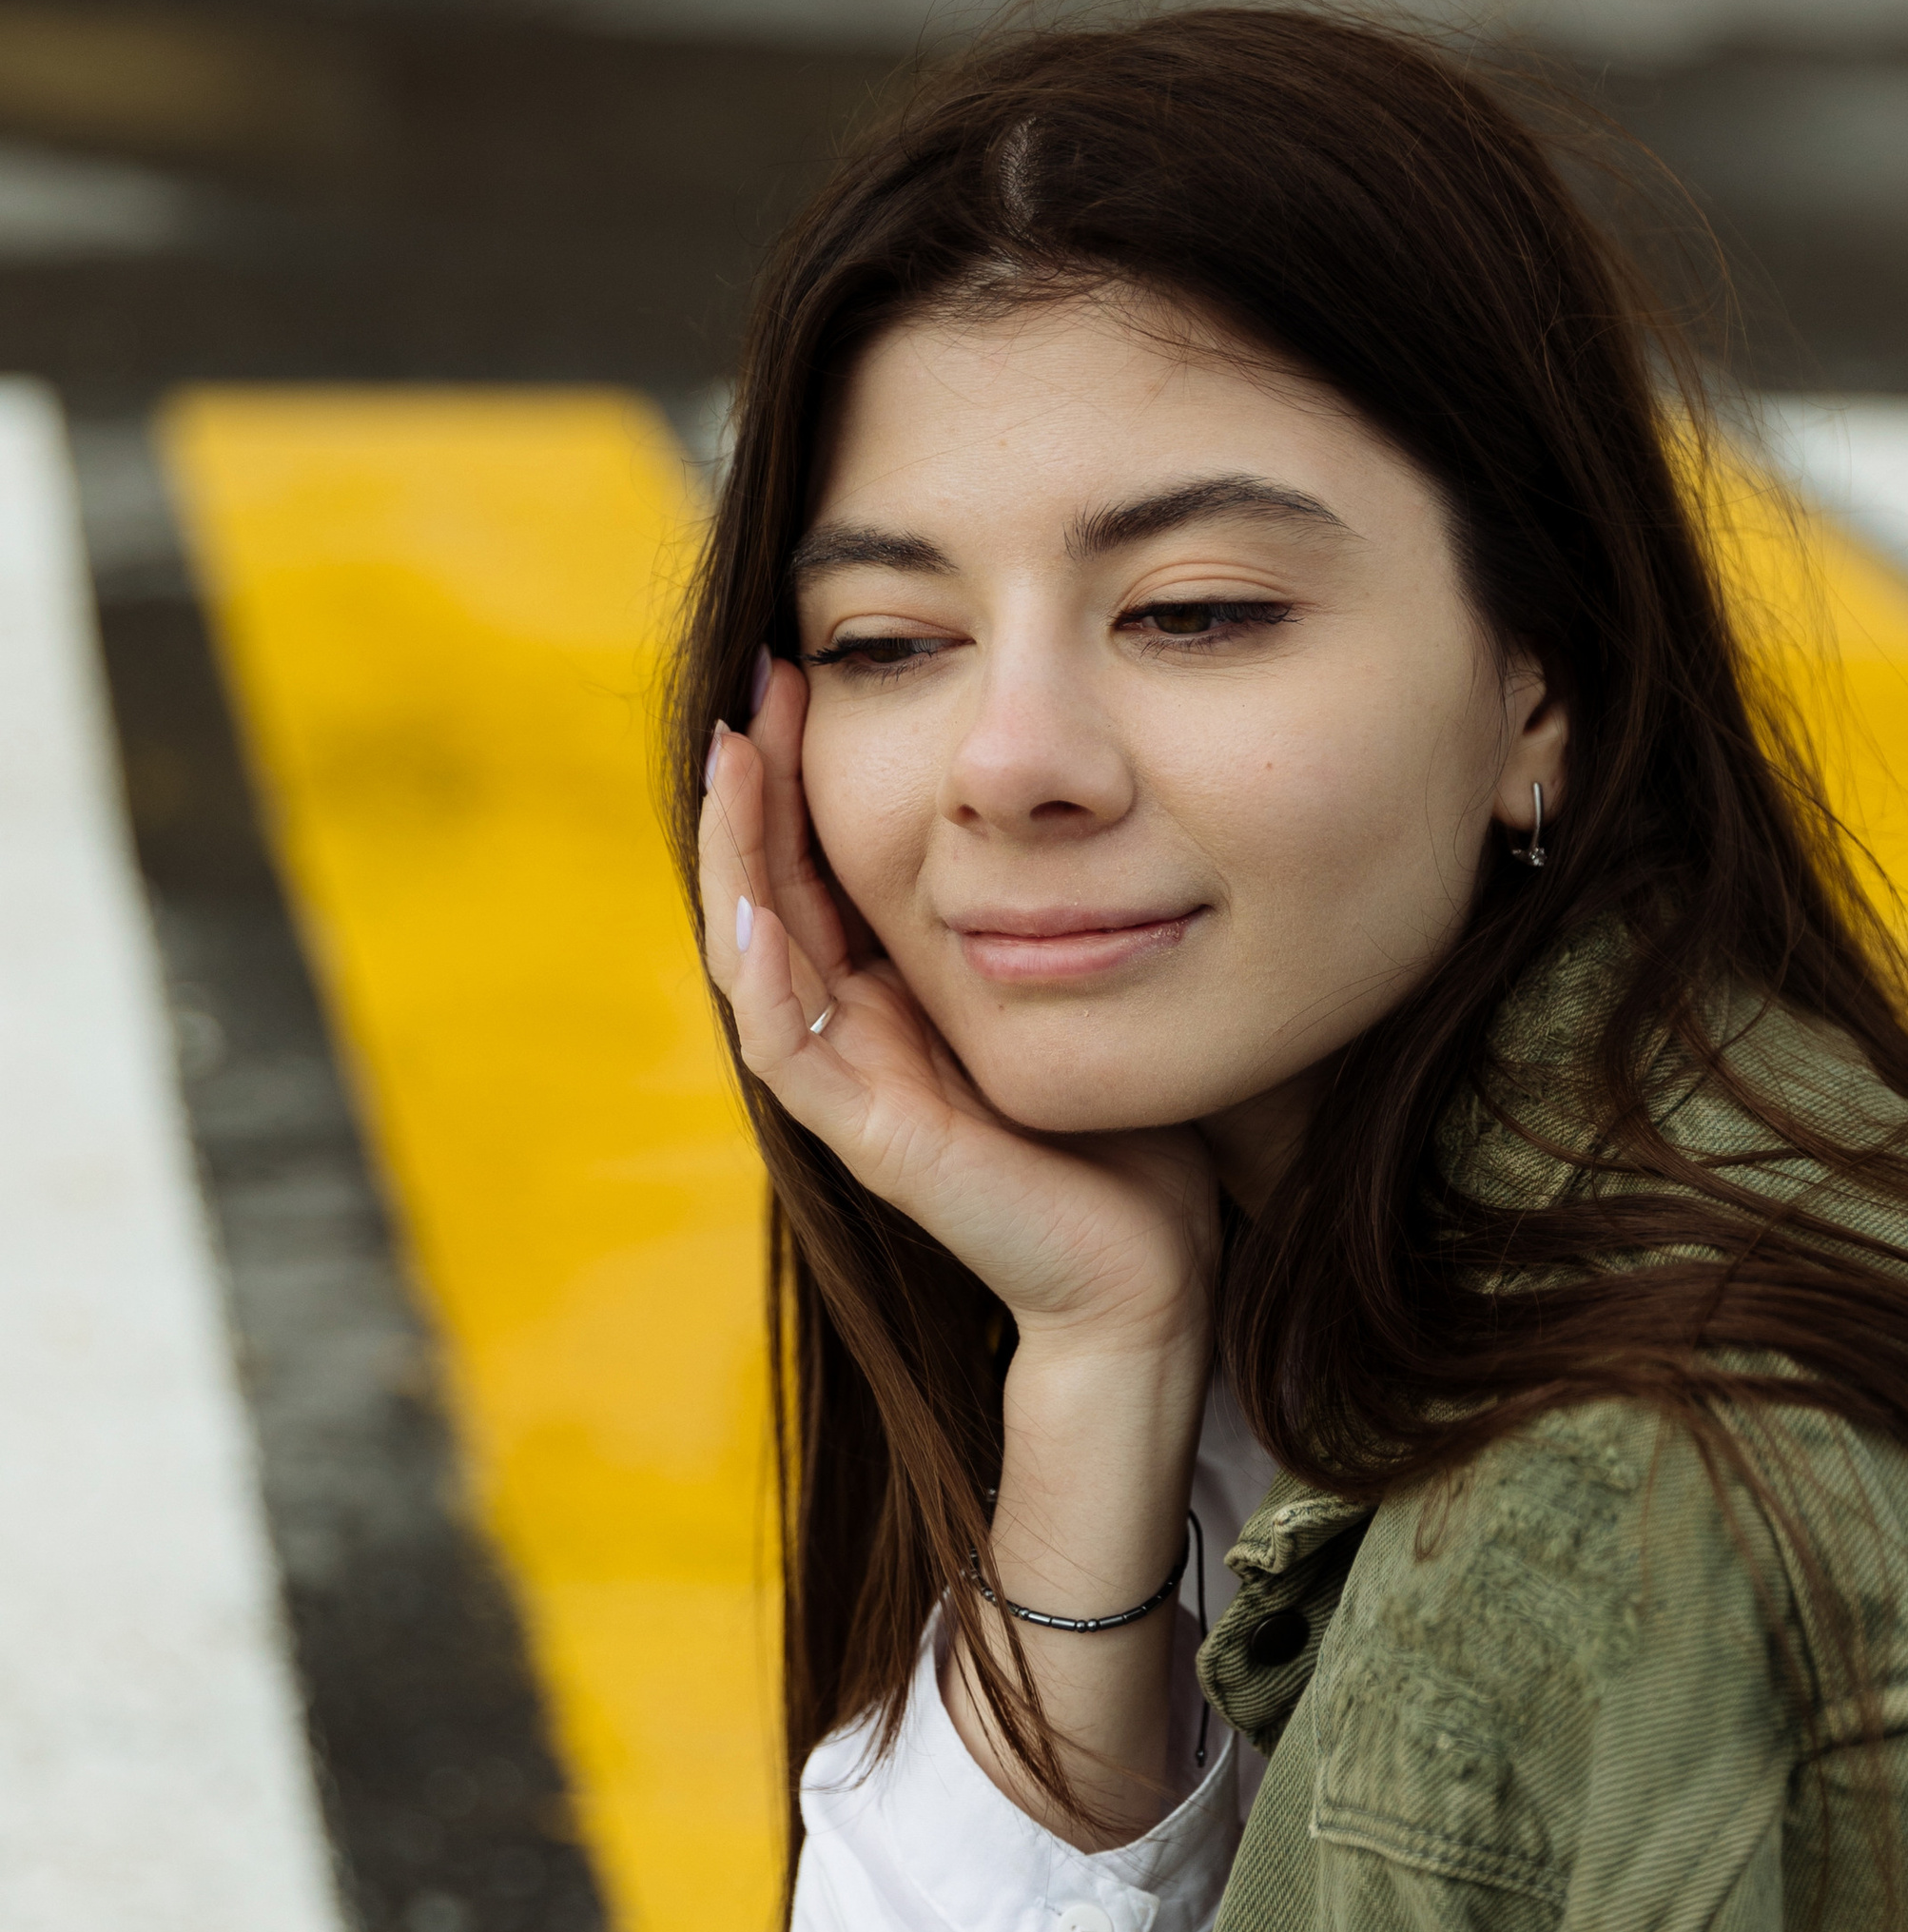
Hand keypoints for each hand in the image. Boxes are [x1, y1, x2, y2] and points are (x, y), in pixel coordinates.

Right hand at [698, 663, 1220, 1362]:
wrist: (1147, 1269)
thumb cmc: (1130, 1127)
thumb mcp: (1082, 974)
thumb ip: (1053, 901)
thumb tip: (1076, 782)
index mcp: (894, 987)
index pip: (818, 854)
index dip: (804, 764)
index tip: (808, 662)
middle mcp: (857, 1025)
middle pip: (771, 882)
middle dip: (761, 779)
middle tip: (765, 675)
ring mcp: (851, 1082)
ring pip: (754, 948)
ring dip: (737, 850)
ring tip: (736, 752)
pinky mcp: (867, 1137)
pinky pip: (786, 1044)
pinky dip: (761, 969)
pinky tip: (752, 901)